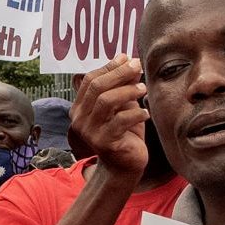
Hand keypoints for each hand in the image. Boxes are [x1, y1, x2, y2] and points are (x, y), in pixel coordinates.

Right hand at [69, 56, 147, 180]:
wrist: (123, 165)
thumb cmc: (124, 133)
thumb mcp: (123, 106)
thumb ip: (122, 86)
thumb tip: (128, 60)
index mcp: (80, 108)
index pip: (89, 80)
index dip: (109, 67)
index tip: (128, 58)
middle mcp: (79, 119)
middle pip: (97, 87)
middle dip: (119, 73)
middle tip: (138, 67)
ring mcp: (90, 131)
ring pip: (106, 101)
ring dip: (128, 91)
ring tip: (143, 89)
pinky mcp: (104, 142)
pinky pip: (120, 121)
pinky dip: (136, 113)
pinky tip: (145, 113)